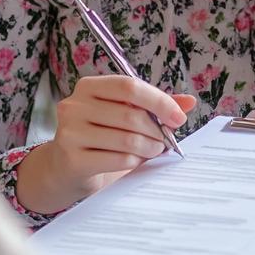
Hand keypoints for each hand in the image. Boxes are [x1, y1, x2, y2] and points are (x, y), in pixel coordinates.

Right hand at [16, 75, 195, 214]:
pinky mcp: (72, 158)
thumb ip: (154, 106)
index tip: (178, 117)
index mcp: (88, 87)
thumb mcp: (124, 115)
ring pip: (127, 139)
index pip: (129, 85)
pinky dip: (134, 161)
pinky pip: (117, 159)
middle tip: (166, 140)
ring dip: (149, 147)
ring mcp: (70, 131)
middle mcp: (74, 105)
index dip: (158, 101)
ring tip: (154, 150)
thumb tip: (189, 101)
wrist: (66, 168)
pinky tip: (134, 161)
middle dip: (157, 130)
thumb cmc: (100, 137)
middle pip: (130, 114)